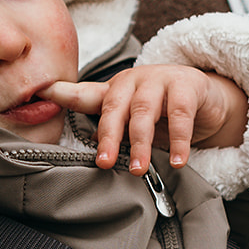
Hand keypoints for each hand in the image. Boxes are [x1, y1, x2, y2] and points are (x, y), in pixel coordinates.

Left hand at [40, 65, 246, 174]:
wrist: (205, 98)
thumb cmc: (162, 108)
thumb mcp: (131, 116)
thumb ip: (106, 122)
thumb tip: (77, 130)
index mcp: (116, 89)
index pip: (87, 95)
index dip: (64, 94)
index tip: (42, 93)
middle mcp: (134, 80)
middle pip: (115, 108)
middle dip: (108, 136)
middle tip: (104, 163)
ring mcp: (160, 79)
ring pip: (144, 112)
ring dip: (140, 143)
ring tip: (138, 170)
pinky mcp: (187, 85)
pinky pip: (180, 115)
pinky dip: (179, 140)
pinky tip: (177, 160)